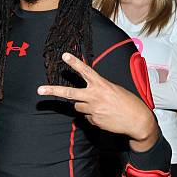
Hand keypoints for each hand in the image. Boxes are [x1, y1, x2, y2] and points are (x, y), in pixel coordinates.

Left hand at [37, 52, 157, 147]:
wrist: (137, 121)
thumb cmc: (128, 103)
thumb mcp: (114, 90)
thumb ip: (98, 90)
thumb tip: (86, 98)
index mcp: (102, 85)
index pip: (86, 71)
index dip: (74, 63)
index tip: (64, 55)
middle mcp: (95, 97)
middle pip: (69, 94)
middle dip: (53, 91)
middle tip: (39, 90)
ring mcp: (93, 110)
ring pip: (78, 107)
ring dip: (84, 106)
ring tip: (100, 107)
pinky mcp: (94, 121)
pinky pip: (87, 118)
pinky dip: (93, 116)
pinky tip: (105, 116)